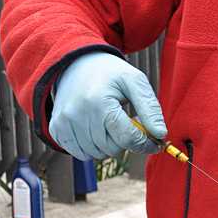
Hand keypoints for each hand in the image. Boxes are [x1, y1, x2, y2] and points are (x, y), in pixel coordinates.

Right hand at [49, 52, 166, 159]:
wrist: (77, 64)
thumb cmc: (110, 74)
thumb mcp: (135, 82)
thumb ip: (150, 108)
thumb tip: (160, 135)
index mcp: (99, 101)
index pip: (127, 137)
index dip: (145, 143)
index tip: (155, 142)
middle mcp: (77, 114)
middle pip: (113, 148)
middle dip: (126, 139)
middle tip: (127, 122)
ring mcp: (64, 122)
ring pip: (98, 154)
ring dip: (109, 144)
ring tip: (110, 122)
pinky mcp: (56, 128)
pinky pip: (81, 154)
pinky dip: (92, 147)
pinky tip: (96, 128)